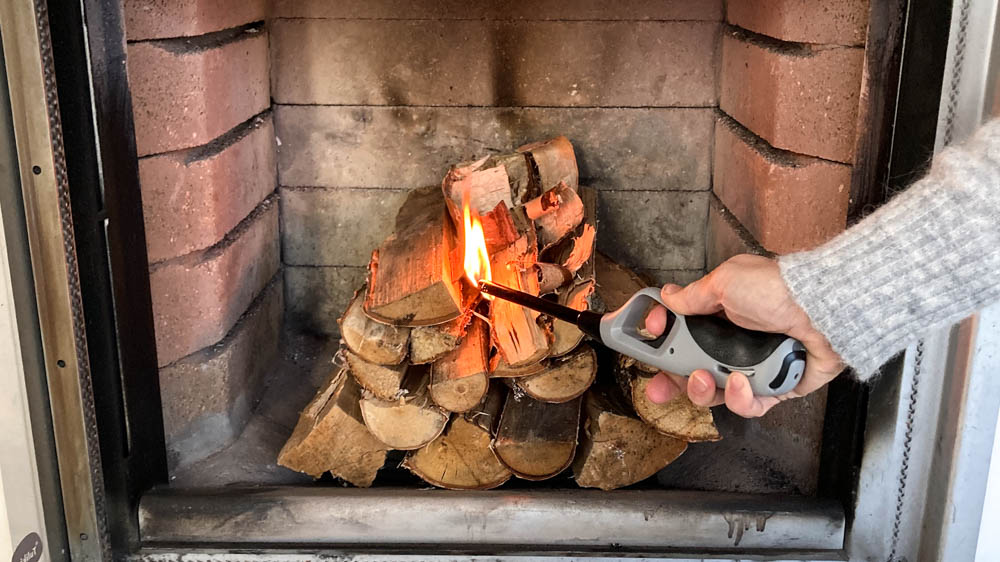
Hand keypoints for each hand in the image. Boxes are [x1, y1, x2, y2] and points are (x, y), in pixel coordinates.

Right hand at [643, 254, 842, 417]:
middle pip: (692, 370)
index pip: (682, 335)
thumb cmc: (779, 290)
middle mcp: (734, 343)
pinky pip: (748, 405)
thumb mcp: (725, 282)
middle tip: (657, 389)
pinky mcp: (774, 389)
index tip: (650, 343)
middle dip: (672, 382)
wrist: (824, 310)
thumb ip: (693, 295)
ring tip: (703, 378)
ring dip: (702, 390)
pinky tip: (739, 383)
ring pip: (715, 392)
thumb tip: (669, 296)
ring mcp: (753, 368)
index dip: (663, 343)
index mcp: (720, 316)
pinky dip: (740, 398)